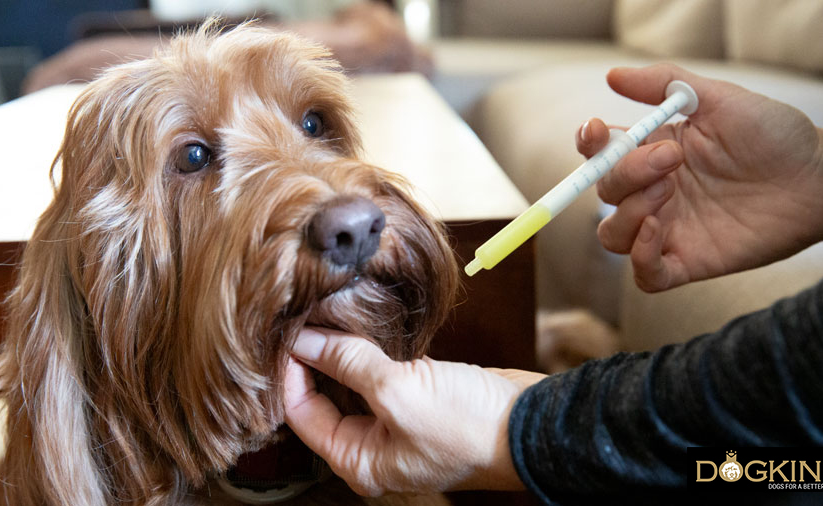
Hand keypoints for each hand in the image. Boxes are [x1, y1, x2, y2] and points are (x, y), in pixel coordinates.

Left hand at [282, 327, 545, 495]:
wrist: (532, 424)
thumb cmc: (468, 427)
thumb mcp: (399, 392)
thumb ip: (348, 364)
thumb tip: (305, 340)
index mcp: (358, 461)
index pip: (302, 414)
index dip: (291, 372)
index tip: (290, 332)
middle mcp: (372, 446)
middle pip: (323, 399)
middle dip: (313, 359)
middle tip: (305, 318)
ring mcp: (397, 422)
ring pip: (352, 382)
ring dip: (341, 350)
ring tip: (327, 315)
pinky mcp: (419, 398)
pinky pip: (380, 373)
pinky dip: (369, 350)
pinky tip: (362, 324)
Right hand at [577, 64, 822, 291]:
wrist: (817, 178)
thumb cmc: (773, 136)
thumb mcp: (717, 98)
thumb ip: (663, 84)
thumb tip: (612, 75)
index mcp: (652, 153)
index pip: (600, 155)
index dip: (589, 145)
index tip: (598, 131)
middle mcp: (652, 193)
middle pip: (604, 192)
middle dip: (626, 172)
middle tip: (671, 157)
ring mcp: (668, 229)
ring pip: (612, 235)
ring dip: (628, 212)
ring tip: (669, 191)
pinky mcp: (688, 262)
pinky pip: (645, 275)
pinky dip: (640, 256)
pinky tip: (657, 230)